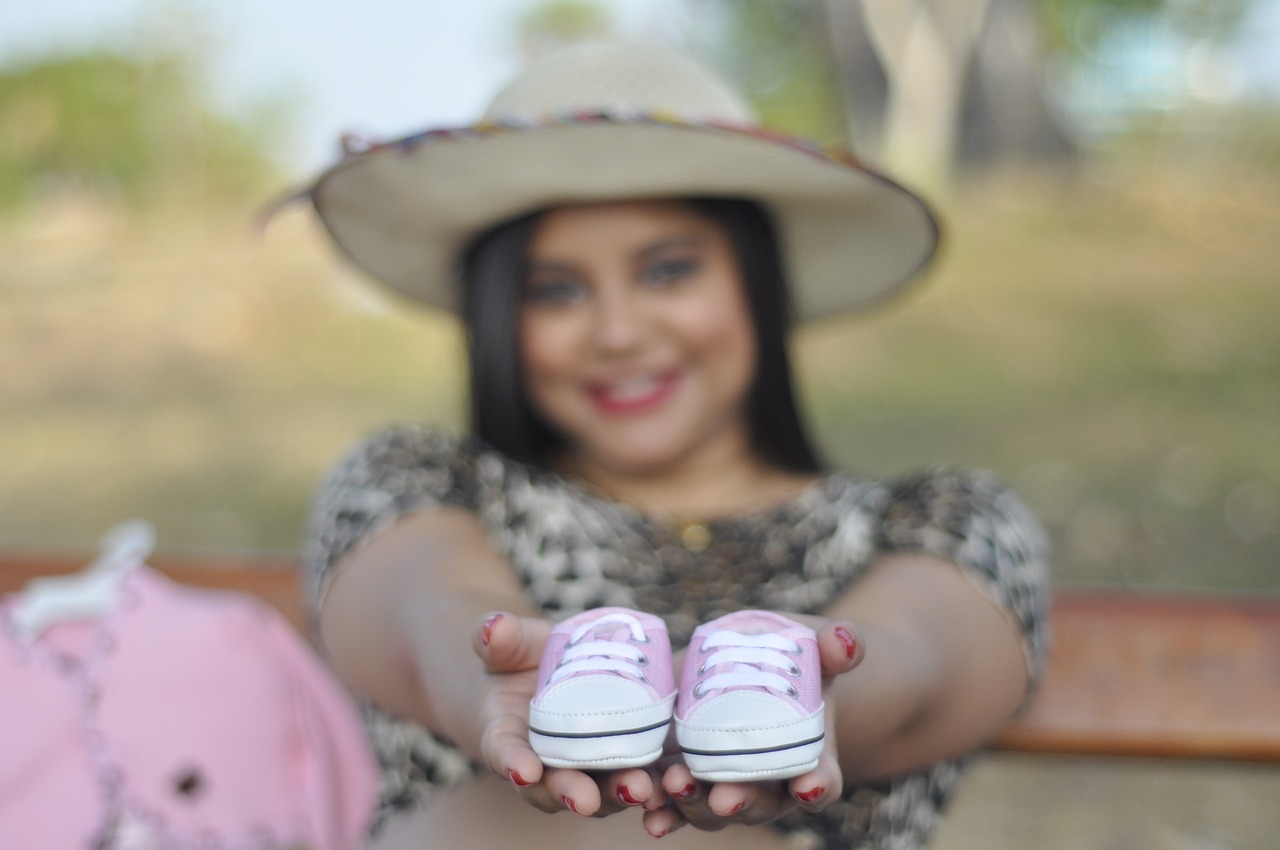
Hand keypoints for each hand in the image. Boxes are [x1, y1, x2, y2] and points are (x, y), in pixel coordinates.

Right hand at [472, 611, 665, 817]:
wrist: (547, 676)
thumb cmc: (519, 661)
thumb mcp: (507, 646)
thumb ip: (498, 639)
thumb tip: (495, 628)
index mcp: (506, 737)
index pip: (505, 753)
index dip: (512, 763)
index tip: (524, 770)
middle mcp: (542, 765)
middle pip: (553, 787)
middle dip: (571, 794)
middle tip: (586, 799)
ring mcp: (582, 769)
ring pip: (597, 791)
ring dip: (616, 794)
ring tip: (640, 789)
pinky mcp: (617, 763)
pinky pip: (631, 779)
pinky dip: (651, 787)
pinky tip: (670, 784)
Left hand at [641, 618, 864, 837]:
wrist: (755, 666)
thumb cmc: (795, 662)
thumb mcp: (818, 651)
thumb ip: (836, 646)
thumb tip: (843, 639)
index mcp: (811, 758)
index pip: (820, 780)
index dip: (817, 786)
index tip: (808, 785)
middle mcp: (769, 783)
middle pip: (759, 802)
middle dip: (740, 801)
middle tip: (723, 797)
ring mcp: (725, 783)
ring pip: (711, 807)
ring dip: (692, 804)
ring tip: (675, 787)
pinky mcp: (688, 774)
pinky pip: (674, 800)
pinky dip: (662, 808)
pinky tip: (649, 810)